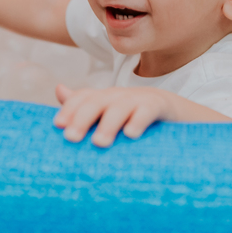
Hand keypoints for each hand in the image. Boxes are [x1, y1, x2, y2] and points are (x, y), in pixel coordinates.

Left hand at [53, 84, 169, 147]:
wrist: (173, 108)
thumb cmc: (134, 114)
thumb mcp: (109, 110)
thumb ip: (84, 104)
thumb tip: (58, 89)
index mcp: (104, 98)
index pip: (83, 97)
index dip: (70, 109)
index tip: (57, 126)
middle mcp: (118, 96)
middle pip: (97, 102)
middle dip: (82, 118)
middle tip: (71, 138)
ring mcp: (139, 99)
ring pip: (120, 108)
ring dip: (108, 124)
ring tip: (99, 142)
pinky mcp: (158, 106)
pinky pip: (147, 111)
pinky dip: (138, 121)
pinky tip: (130, 134)